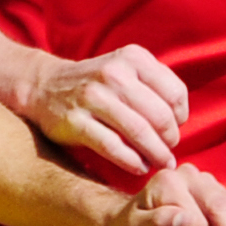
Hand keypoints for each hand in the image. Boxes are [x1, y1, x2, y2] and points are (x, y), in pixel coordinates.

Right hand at [18, 45, 188, 173]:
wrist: (45, 86)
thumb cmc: (97, 84)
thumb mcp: (126, 69)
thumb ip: (155, 85)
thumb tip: (180, 120)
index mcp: (132, 58)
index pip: (175, 93)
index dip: (180, 117)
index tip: (174, 128)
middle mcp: (113, 74)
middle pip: (160, 116)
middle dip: (170, 139)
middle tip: (169, 151)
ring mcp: (92, 97)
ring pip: (139, 132)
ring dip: (156, 154)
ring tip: (161, 163)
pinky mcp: (76, 121)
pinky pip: (113, 147)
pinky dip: (132, 161)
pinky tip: (140, 168)